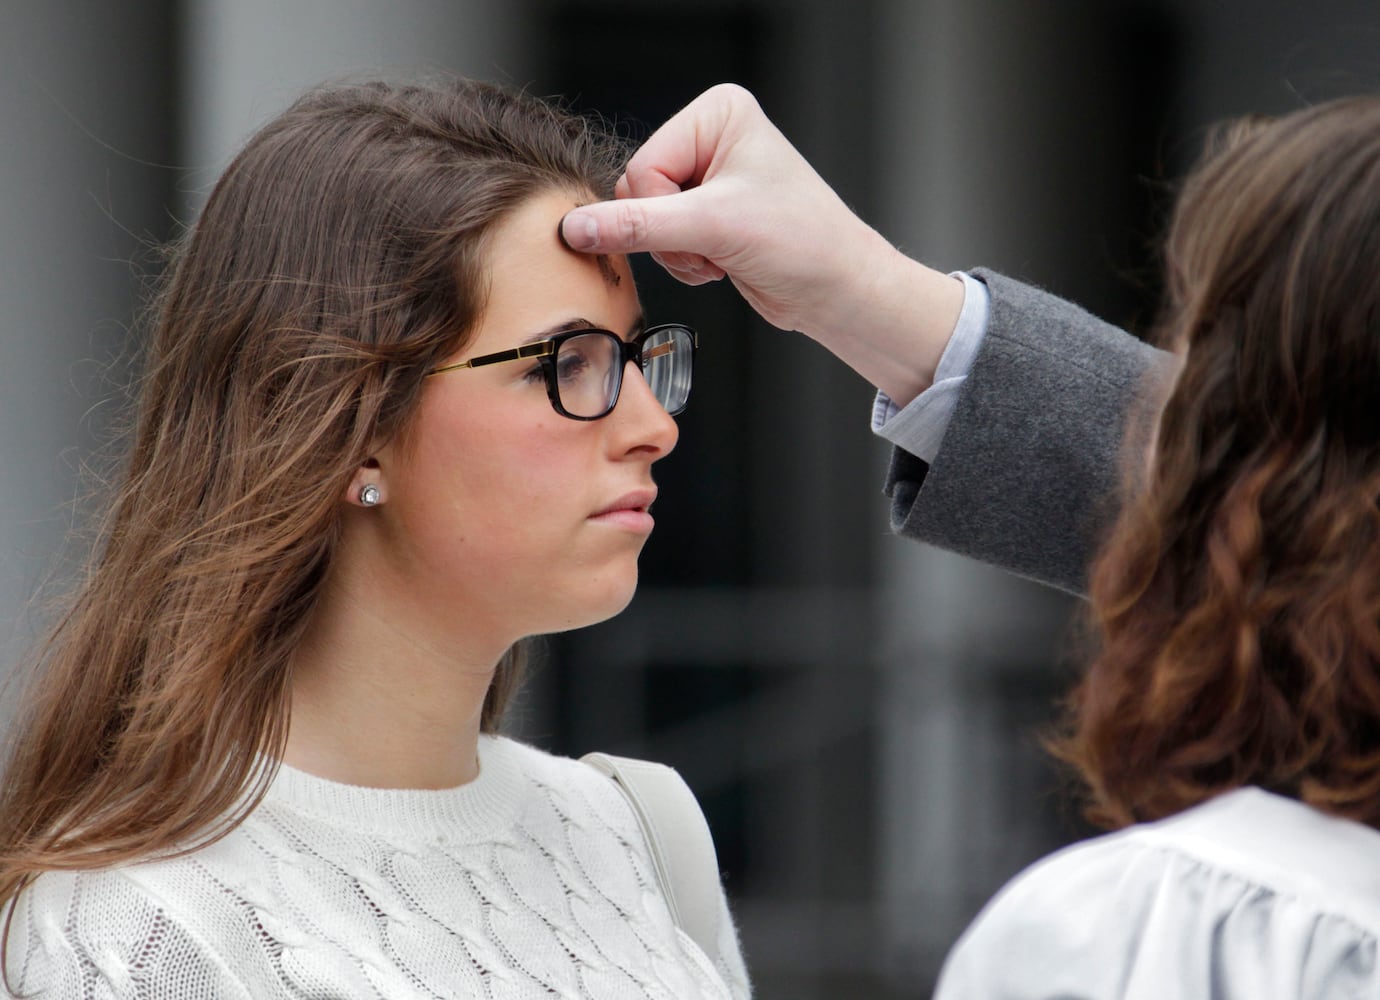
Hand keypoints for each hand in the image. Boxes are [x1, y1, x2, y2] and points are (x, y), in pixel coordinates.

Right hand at [561, 85, 963, 404]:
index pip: (644, 164)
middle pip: (640, 192)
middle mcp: (712, 139)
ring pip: (644, 222)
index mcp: (718, 114)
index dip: (663, 209)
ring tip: (722, 255)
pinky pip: (661, 241)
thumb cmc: (804, 243)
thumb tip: (577, 227)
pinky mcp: (708, 216)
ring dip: (677, 253)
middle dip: (670, 234)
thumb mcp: (714, 228)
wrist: (837, 291)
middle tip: (714, 245)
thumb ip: (637, 226)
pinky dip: (685, 262)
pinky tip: (721, 263)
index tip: (706, 226)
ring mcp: (709, 179)